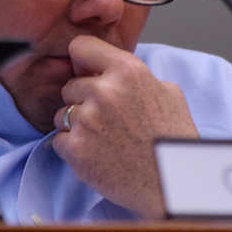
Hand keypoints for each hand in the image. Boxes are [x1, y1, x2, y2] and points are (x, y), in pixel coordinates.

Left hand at [51, 35, 198, 218]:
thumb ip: (136, 75)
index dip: (82, 60)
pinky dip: (73, 149)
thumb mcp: (168, 93)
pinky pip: (59, 140)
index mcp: (128, 71)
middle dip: (83, 100)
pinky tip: (97, 154)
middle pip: (70, 86)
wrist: (172, 185)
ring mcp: (87, 121)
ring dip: (75, 125)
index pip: (81, 46)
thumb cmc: (172, 140)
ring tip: (103, 139)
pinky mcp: (76, 150)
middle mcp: (104, 91)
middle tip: (106, 119)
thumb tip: (108, 68)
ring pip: (62, 114)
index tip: (85, 70)